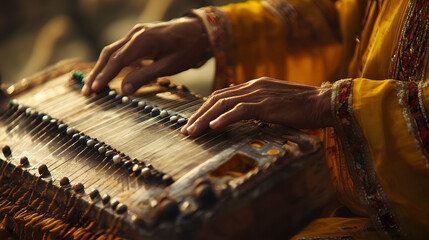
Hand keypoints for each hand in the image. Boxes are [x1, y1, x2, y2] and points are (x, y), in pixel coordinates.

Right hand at [82, 17, 209, 95]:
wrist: (199, 31)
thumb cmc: (188, 49)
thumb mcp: (169, 66)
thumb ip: (145, 76)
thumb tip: (123, 90)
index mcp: (143, 39)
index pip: (118, 60)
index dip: (105, 76)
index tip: (95, 90)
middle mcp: (136, 33)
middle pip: (109, 54)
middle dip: (97, 73)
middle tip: (88, 92)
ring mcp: (136, 33)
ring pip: (112, 52)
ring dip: (102, 69)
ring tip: (93, 87)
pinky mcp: (139, 37)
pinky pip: (121, 51)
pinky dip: (112, 64)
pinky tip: (108, 77)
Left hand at [181, 77, 332, 135]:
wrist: (323, 103)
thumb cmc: (301, 107)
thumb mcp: (274, 104)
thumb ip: (257, 106)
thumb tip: (241, 116)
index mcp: (254, 85)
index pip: (222, 95)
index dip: (205, 108)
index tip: (195, 122)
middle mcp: (253, 86)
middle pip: (217, 98)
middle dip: (199, 114)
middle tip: (187, 129)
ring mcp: (259, 94)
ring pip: (223, 104)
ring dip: (205, 119)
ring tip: (193, 132)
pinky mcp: (266, 105)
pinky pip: (240, 110)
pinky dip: (224, 119)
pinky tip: (213, 127)